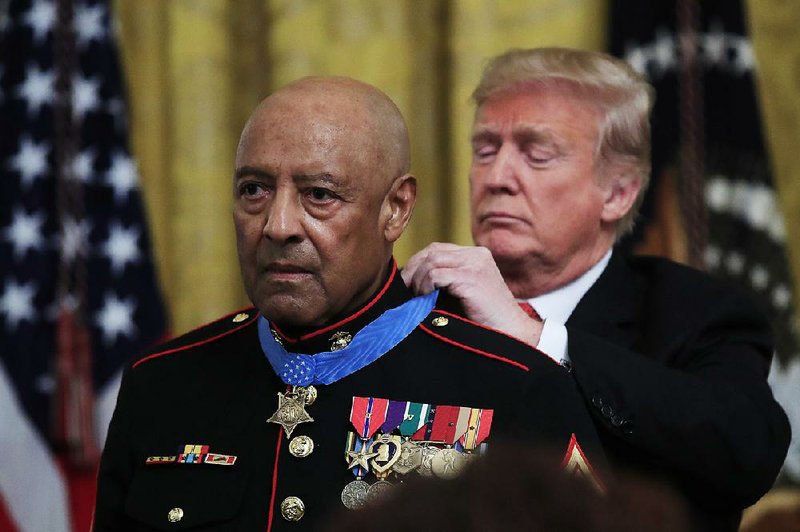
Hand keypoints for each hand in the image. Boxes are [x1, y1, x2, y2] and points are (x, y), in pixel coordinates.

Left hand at [402, 242, 542, 345]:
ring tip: (418, 297)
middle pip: (432, 252)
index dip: (418, 264)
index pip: (438, 249)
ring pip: (431, 261)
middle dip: (413, 270)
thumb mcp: (465, 291)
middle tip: (406, 290)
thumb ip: (447, 279)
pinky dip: (426, 287)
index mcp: (476, 255)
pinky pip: (436, 275)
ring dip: (419, 280)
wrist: (510, 333)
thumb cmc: (485, 319)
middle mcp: (476, 255)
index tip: (407, 283)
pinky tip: (427, 299)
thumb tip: (411, 278)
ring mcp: (475, 265)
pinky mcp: (471, 278)